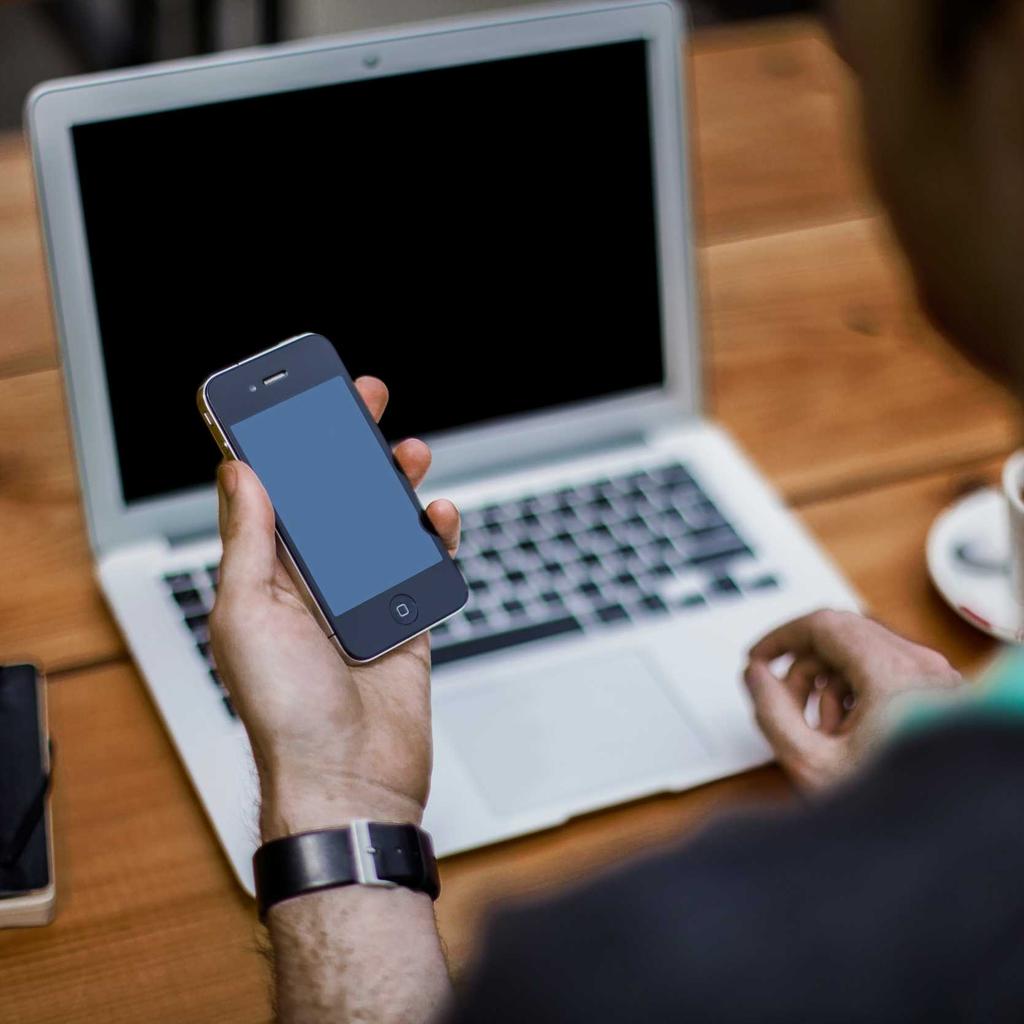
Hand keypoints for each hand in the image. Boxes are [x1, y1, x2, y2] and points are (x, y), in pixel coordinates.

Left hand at [208, 377, 459, 840]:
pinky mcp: (405, 619)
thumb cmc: (285, 712)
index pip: (274, 494)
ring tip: (409, 453)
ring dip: (394, 485)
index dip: (283, 444)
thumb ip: (249, 541)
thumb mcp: (247, 614)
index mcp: (266, 577)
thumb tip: (240, 472)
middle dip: (346, 447)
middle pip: (332, 498)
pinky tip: (438, 517)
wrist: (350, 781)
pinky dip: (433, 537)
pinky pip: (422, 565)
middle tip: (364, 402)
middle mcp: (312, 584)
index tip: (296, 400)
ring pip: (381, 524)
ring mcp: (361, 600)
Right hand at [744, 610, 963, 791]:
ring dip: (829, 684)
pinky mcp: (941, 693)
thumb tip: (756, 675)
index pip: (823, 625)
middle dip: (803, 668)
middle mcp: (921, 666)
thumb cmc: (899, 809)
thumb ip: (772, 712)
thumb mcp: (813, 764)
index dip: (780, 638)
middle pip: (841, 636)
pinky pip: (885, 672)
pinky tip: (850, 734)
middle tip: (782, 702)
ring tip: (822, 732)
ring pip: (862, 654)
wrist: (950, 833)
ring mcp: (936, 678)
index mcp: (892, 674)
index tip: (758, 658)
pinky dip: (856, 692)